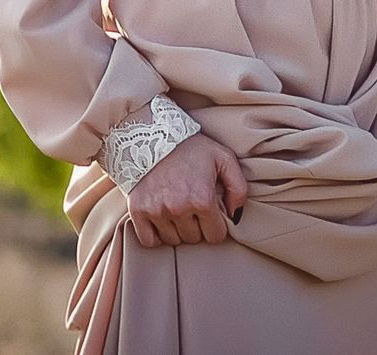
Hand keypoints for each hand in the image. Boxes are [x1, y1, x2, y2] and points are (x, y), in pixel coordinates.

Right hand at [126, 134, 247, 247]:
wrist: (153, 134)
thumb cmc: (190, 147)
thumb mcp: (223, 158)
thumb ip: (238, 188)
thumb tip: (235, 215)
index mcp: (202, 199)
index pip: (215, 236)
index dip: (216, 226)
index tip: (211, 214)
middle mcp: (179, 209)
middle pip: (194, 239)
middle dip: (197, 226)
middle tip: (193, 207)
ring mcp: (157, 212)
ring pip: (173, 240)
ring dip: (177, 230)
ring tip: (177, 209)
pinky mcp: (138, 211)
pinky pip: (149, 241)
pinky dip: (156, 235)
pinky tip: (161, 220)